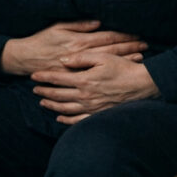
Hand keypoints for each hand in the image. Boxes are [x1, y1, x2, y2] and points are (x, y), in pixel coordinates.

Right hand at [0, 20, 146, 75]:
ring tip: (140, 58)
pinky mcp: (76, 79)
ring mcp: (80, 69)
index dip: (124, 36)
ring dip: (125, 60)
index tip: (137, 34)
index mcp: (79, 42)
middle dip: (130, 47)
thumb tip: (97, 22)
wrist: (26, 59)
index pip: (107, 38)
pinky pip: (98, 77)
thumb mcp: (58, 27)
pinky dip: (111, 74)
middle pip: (111, 51)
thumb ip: (79, 25)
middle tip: (145, 45)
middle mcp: (82, 56)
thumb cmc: (42, 40)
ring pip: (107, 64)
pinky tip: (122, 72)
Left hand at [30, 53, 159, 124]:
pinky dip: (66, 119)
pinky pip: (78, 120)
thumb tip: (63, 60)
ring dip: (51, 105)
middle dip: (44, 91)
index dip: (44, 76)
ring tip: (42, 102)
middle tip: (34, 89)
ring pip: (65, 108)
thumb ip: (81, 58)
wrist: (142, 85)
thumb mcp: (102, 57)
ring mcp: (91, 107)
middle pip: (58, 94)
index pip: (58, 78)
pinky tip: (59, 117)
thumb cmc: (124, 68)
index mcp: (84, 79)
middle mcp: (85, 95)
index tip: (34, 75)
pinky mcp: (98, 114)